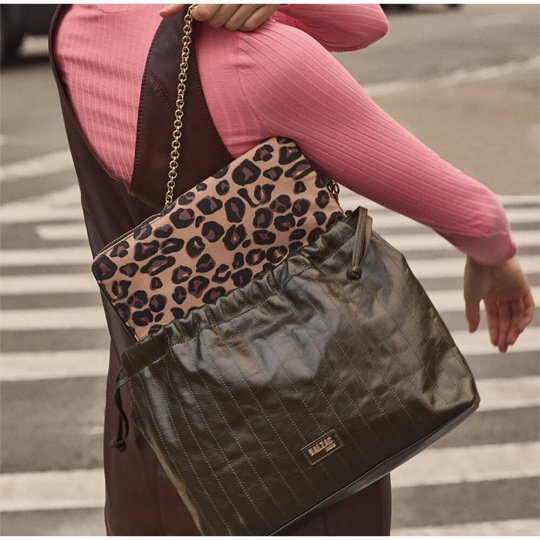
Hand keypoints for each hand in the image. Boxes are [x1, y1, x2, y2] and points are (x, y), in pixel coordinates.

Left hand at [159, 4, 279, 31]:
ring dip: (229, 22)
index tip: (199, 10)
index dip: (201, 11)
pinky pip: (248, 27)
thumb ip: (183, 1)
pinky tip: (243, 13)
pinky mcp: (268, 6)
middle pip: (218, 20)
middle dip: (215, 18)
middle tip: (218, 9)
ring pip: (232, 25)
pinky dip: (243, 24)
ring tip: (231, 10)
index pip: (205, 10)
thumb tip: (162, 14)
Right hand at [464, 255, 534, 352]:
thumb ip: (472, 315)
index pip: (495, 318)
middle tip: (503, 348)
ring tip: (510, 341)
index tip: (494, 344)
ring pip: (517, 315)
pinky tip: (519, 328)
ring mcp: (513, 291)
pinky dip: (525, 318)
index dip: (495, 331)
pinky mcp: (523, 287)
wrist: (485, 257)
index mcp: (489, 296)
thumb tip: (472, 331)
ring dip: (515, 329)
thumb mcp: (471, 298)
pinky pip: (528, 306)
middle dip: (505, 334)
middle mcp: (502, 294)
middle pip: (507, 319)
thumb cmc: (474, 275)